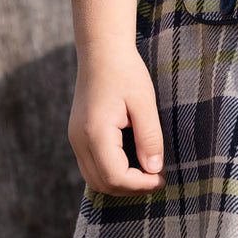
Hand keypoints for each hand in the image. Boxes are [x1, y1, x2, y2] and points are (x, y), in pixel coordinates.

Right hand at [68, 42, 165, 195]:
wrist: (101, 49)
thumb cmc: (125, 71)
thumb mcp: (144, 102)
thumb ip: (149, 137)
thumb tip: (155, 170)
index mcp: (96, 132)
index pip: (115, 177)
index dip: (140, 184)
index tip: (162, 178)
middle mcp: (79, 140)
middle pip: (102, 183)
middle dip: (130, 188)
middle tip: (156, 178)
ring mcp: (75, 138)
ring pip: (94, 178)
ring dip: (119, 182)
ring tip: (146, 172)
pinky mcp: (77, 134)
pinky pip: (91, 165)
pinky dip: (110, 171)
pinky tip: (131, 160)